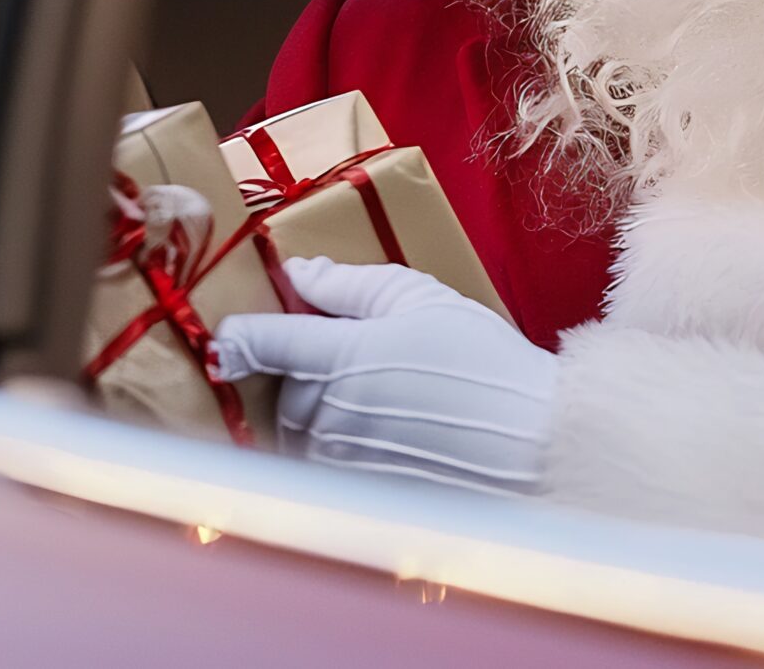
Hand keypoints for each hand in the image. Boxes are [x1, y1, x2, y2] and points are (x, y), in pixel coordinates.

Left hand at [211, 258, 554, 495]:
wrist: (529, 440)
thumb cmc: (483, 362)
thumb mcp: (421, 300)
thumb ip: (350, 285)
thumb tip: (298, 274)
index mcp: (340, 355)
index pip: (256, 343)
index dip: (237, 334)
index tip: (234, 333)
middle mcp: (329, 412)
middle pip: (279, 385)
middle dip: (304, 369)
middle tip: (361, 359)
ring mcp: (338, 457)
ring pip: (296, 427)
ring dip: (320, 409)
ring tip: (381, 397)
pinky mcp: (352, 491)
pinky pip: (319, 462)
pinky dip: (337, 445)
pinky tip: (386, 431)